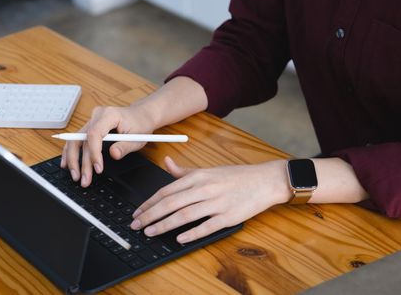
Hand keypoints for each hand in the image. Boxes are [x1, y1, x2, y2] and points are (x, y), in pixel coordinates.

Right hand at [61, 104, 155, 186]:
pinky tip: (67, 163)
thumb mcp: (138, 137)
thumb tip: (113, 154)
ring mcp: (92, 120)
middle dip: (80, 161)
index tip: (98, 168)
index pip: (94, 133)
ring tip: (75, 175)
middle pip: (81, 138)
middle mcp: (97, 115)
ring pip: (76, 139)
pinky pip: (77, 138)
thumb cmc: (140, 123)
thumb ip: (125, 146)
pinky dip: (72, 152)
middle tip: (83, 179)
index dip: (94, 152)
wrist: (140, 114)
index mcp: (109, 115)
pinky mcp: (90, 126)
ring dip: (73, 159)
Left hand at [130, 157, 290, 243]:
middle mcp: (205, 188)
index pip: (167, 191)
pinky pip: (206, 226)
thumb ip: (184, 171)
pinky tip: (178, 238)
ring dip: (164, 225)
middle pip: (171, 203)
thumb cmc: (235, 177)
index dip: (149, 203)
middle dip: (150, 215)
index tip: (137, 212)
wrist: (264, 181)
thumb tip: (166, 162)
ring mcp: (216, 203)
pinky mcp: (228, 217)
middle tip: (136, 225)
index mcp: (198, 176)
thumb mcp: (208, 170)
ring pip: (184, 215)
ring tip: (150, 232)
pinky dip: (191, 233)